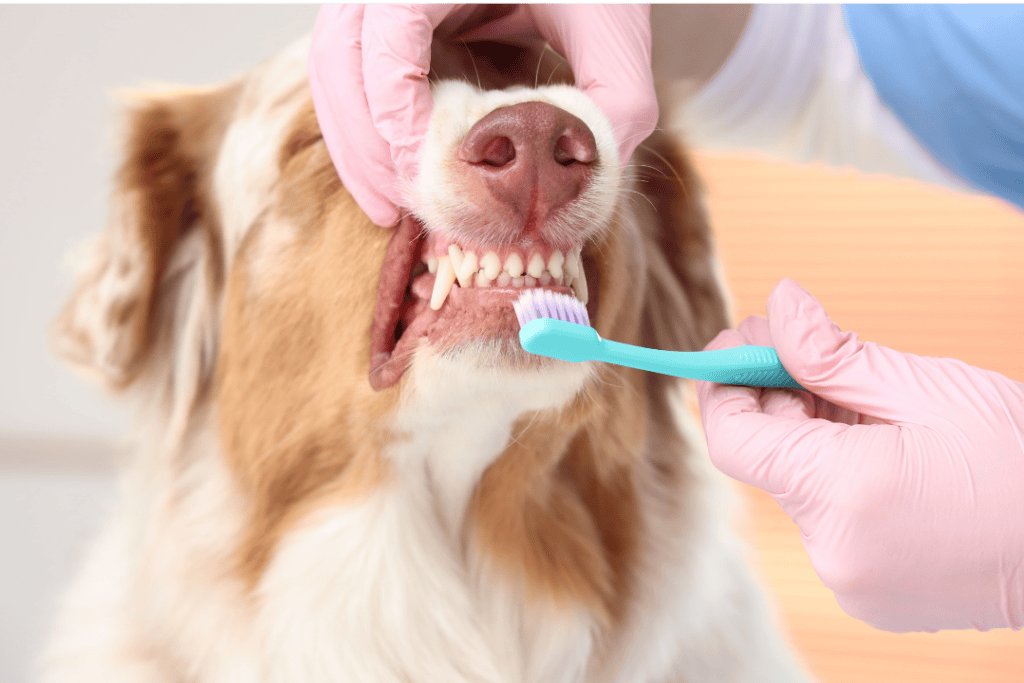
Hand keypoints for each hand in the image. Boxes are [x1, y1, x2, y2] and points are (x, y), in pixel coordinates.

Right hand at [308, 3, 657, 226]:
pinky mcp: (389, 23)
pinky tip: (396, 174)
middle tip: (399, 204)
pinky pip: (353, 74)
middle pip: (341, 52)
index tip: (422, 166)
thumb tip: (584, 177)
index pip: (388, 25)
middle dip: (365, 140)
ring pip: (334, 66)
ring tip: (389, 204)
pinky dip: (366, 129)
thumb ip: (615, 97)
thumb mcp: (614, 25)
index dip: (392, 101)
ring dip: (356, 142)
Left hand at [695, 278, 1023, 632]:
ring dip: (813, 432)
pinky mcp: (874, 592)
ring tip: (860, 390)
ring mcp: (852, 581)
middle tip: (801, 342)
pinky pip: (831, 518)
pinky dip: (839, 473)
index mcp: (840, 496)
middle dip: (776, 395)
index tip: (739, 339)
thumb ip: (836, 354)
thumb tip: (779, 307)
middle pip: (767, 457)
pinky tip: (879, 439)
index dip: (724, 382)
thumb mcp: (930, 390)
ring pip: (801, 485)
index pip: (732, 437)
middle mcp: (832, 551)